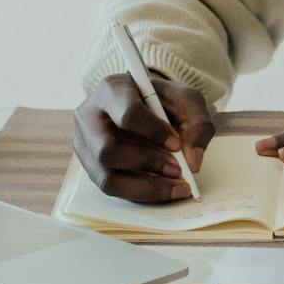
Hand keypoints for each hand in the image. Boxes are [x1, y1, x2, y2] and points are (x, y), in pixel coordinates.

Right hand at [73, 72, 213, 203]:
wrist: (142, 104)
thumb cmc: (161, 102)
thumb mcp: (186, 101)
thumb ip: (198, 125)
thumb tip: (194, 161)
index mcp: (112, 90)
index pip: (127, 114)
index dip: (154, 133)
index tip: (176, 144)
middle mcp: (90, 116)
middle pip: (109, 149)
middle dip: (148, 164)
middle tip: (177, 170)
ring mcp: (85, 143)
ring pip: (105, 176)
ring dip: (144, 186)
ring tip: (173, 184)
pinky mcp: (89, 165)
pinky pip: (110, 188)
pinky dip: (139, 193)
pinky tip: (161, 190)